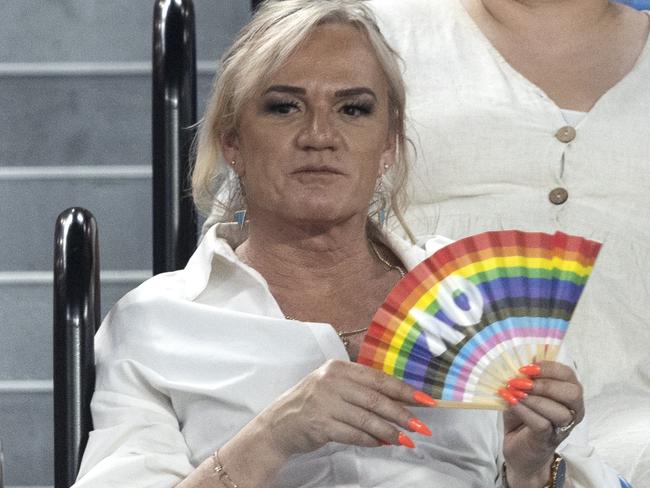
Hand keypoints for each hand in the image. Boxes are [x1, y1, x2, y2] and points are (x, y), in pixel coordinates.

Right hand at [257, 359, 435, 458]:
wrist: (279, 424)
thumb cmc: (312, 404)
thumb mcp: (334, 386)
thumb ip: (362, 389)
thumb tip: (401, 401)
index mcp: (338, 368)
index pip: (378, 378)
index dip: (404, 390)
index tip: (426, 400)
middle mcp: (331, 381)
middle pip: (376, 399)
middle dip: (403, 414)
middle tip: (422, 426)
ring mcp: (324, 402)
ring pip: (367, 419)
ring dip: (390, 431)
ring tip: (406, 440)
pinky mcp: (320, 424)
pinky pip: (353, 434)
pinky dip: (370, 440)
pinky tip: (382, 443)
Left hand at [500, 361, 583, 486]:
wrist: (517, 449)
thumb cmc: (522, 418)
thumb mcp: (521, 393)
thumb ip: (524, 379)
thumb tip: (521, 363)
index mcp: (567, 394)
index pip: (568, 374)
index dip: (549, 368)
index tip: (526, 368)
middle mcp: (572, 411)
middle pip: (573, 393)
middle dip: (545, 384)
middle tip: (521, 382)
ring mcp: (562, 428)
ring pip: (561, 412)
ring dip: (535, 399)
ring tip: (515, 393)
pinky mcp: (548, 440)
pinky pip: (542, 424)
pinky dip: (525, 411)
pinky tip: (512, 403)